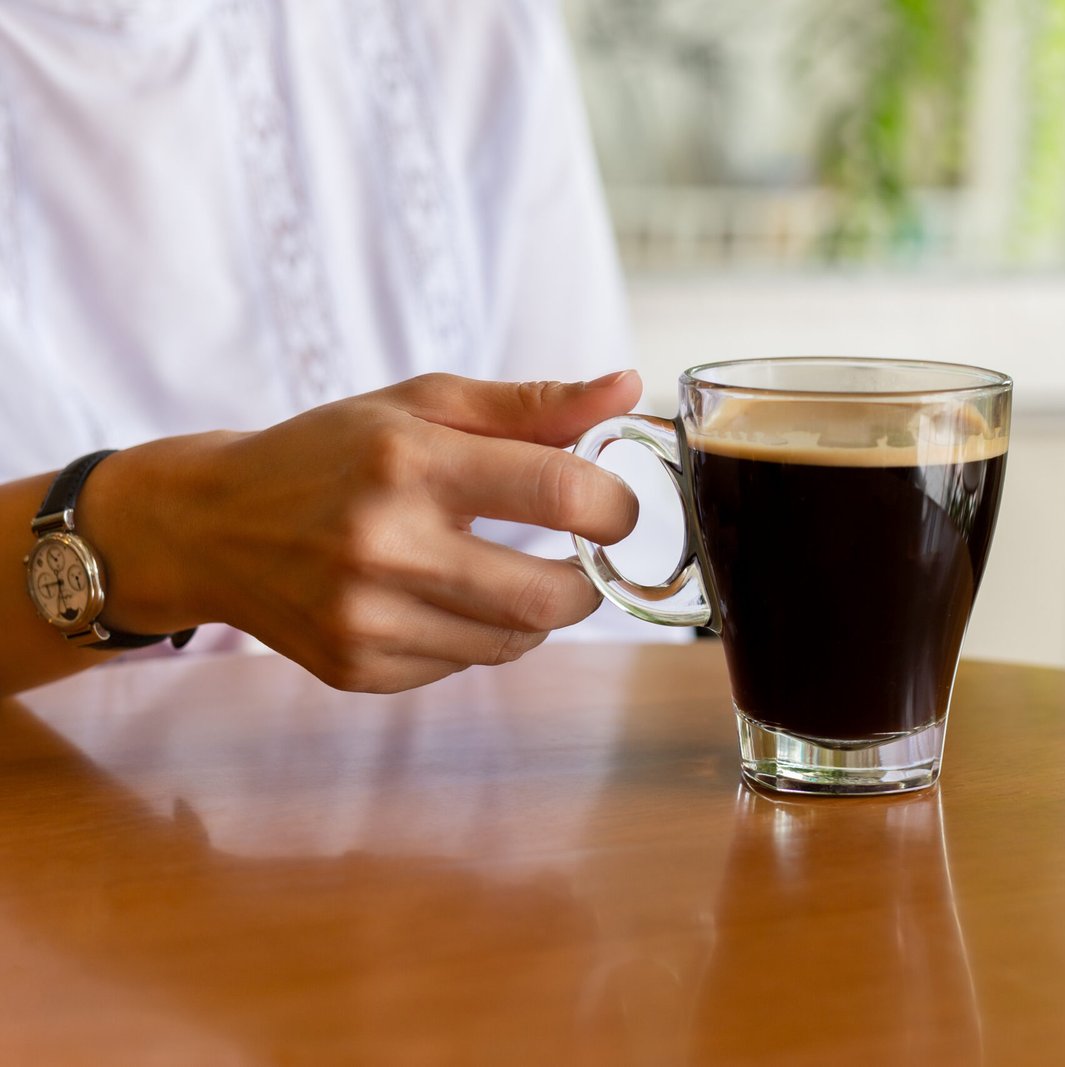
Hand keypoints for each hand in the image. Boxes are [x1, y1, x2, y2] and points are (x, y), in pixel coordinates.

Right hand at [79, 371, 641, 692]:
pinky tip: (442, 598)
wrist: (210, 526)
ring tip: (506, 571)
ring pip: (514, 641)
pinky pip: (464, 665)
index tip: (616, 509)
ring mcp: (367, 618)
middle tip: (585, 558)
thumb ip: (533, 404)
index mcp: (410, 463)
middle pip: (551, 596)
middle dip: (591, 581)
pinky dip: (478, 636)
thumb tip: (628, 389)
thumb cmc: (332, 453)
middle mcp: (386, 546)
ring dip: (536, 611)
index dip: (615, 507)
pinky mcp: (357, 669)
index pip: (560, 493)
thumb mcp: (422, 404)